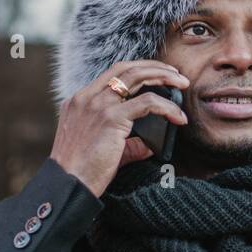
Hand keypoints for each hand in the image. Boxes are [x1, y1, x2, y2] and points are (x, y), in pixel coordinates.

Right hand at [49, 60, 189, 196]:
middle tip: (176, 75)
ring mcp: (98, 105)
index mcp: (80, 101)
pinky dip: (167, 107)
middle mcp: (87, 97)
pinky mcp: (111, 118)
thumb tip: (149, 146)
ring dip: (164, 77)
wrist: (68, 184)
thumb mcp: (101, 149)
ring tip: (183, 85)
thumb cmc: (82, 172)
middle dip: (155, 67)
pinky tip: (178, 117)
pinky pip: (148, 103)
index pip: (113, 73)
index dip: (138, 69)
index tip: (158, 73)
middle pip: (126, 68)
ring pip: (137, 77)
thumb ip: (127, 144)